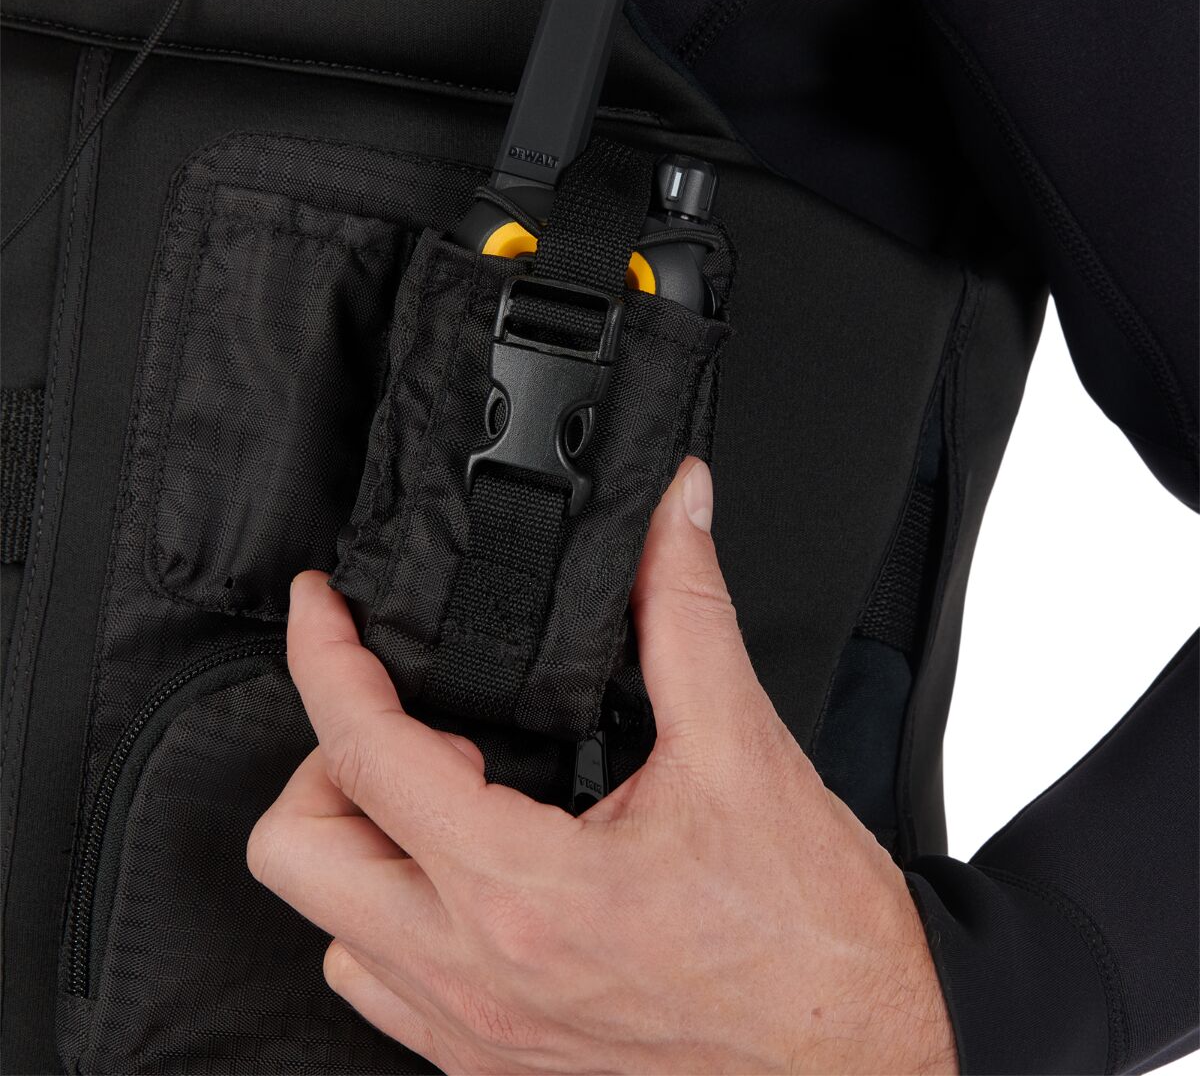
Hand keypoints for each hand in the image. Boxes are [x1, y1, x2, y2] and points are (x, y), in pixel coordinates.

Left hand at [248, 458, 956, 1073]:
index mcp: (529, 889)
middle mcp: (480, 973)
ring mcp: (477, 1034)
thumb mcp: (741, 749)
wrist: (865, 1054)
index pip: (366, 753)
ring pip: (329, 929)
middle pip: (297, 852)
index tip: (323, 609)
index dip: (325, 658)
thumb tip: (676, 514)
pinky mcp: (494, 1067)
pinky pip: (381, 990)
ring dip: (363, 844)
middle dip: (327, 759)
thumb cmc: (813, 935)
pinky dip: (388, 918)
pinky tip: (459, 875)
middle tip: (401, 718)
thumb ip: (687, 610)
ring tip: (440, 796)